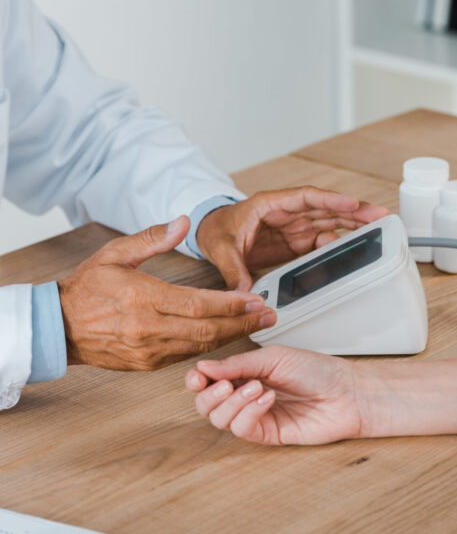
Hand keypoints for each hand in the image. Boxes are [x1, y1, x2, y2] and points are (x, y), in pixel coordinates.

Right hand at [58, 216, 276, 370]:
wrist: (56, 327)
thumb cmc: (85, 288)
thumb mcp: (114, 253)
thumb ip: (152, 238)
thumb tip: (184, 221)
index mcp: (142, 299)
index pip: (198, 304)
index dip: (232, 305)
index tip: (256, 299)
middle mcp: (147, 329)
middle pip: (207, 330)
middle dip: (243, 323)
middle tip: (270, 315)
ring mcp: (148, 351)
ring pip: (201, 346)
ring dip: (233, 336)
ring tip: (258, 325)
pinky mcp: (147, 364)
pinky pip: (187, 355)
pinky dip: (210, 346)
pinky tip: (228, 336)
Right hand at [186, 345, 365, 444]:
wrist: (345, 392)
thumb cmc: (317, 371)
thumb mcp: (275, 357)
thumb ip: (238, 363)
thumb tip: (203, 367)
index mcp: (246, 372)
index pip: (209, 380)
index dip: (197, 380)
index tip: (197, 376)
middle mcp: (246, 395)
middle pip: (206, 404)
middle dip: (209, 394)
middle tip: (226, 384)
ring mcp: (256, 416)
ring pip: (220, 419)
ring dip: (233, 402)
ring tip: (257, 387)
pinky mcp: (267, 434)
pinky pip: (242, 429)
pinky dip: (249, 412)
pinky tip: (267, 399)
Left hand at [194, 186, 388, 290]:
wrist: (211, 232)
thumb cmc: (216, 229)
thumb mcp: (221, 247)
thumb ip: (233, 269)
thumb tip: (244, 293)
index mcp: (271, 204)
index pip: (306, 198)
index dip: (331, 200)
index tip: (352, 204)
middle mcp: (288, 213)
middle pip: (326, 208)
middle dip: (353, 211)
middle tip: (379, 215)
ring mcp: (295, 227)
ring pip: (330, 222)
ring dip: (353, 224)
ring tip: (377, 228)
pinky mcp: (297, 242)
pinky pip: (322, 241)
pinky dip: (338, 245)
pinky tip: (353, 251)